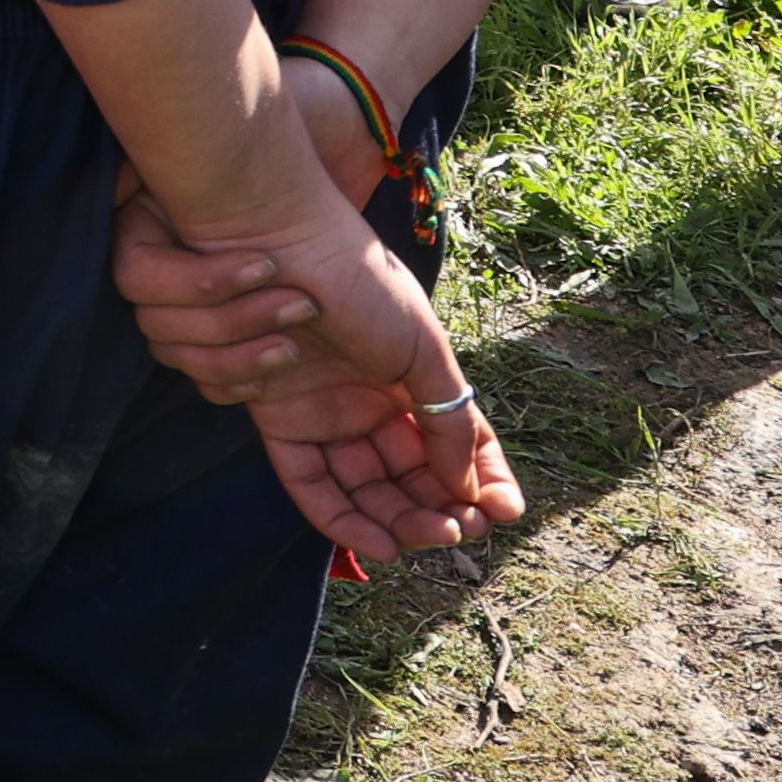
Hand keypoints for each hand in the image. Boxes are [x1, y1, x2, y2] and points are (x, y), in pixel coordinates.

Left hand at [108, 181, 516, 559]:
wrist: (280, 241)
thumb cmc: (361, 282)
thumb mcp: (423, 350)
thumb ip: (449, 419)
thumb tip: (472, 487)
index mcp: (410, 383)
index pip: (452, 448)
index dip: (479, 483)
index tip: (504, 515)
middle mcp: (367, 403)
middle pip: (407, 479)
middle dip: (438, 511)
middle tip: (461, 532)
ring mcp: (323, 412)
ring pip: (364, 489)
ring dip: (398, 518)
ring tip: (430, 534)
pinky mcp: (277, 418)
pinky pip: (308, 481)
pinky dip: (339, 515)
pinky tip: (378, 540)